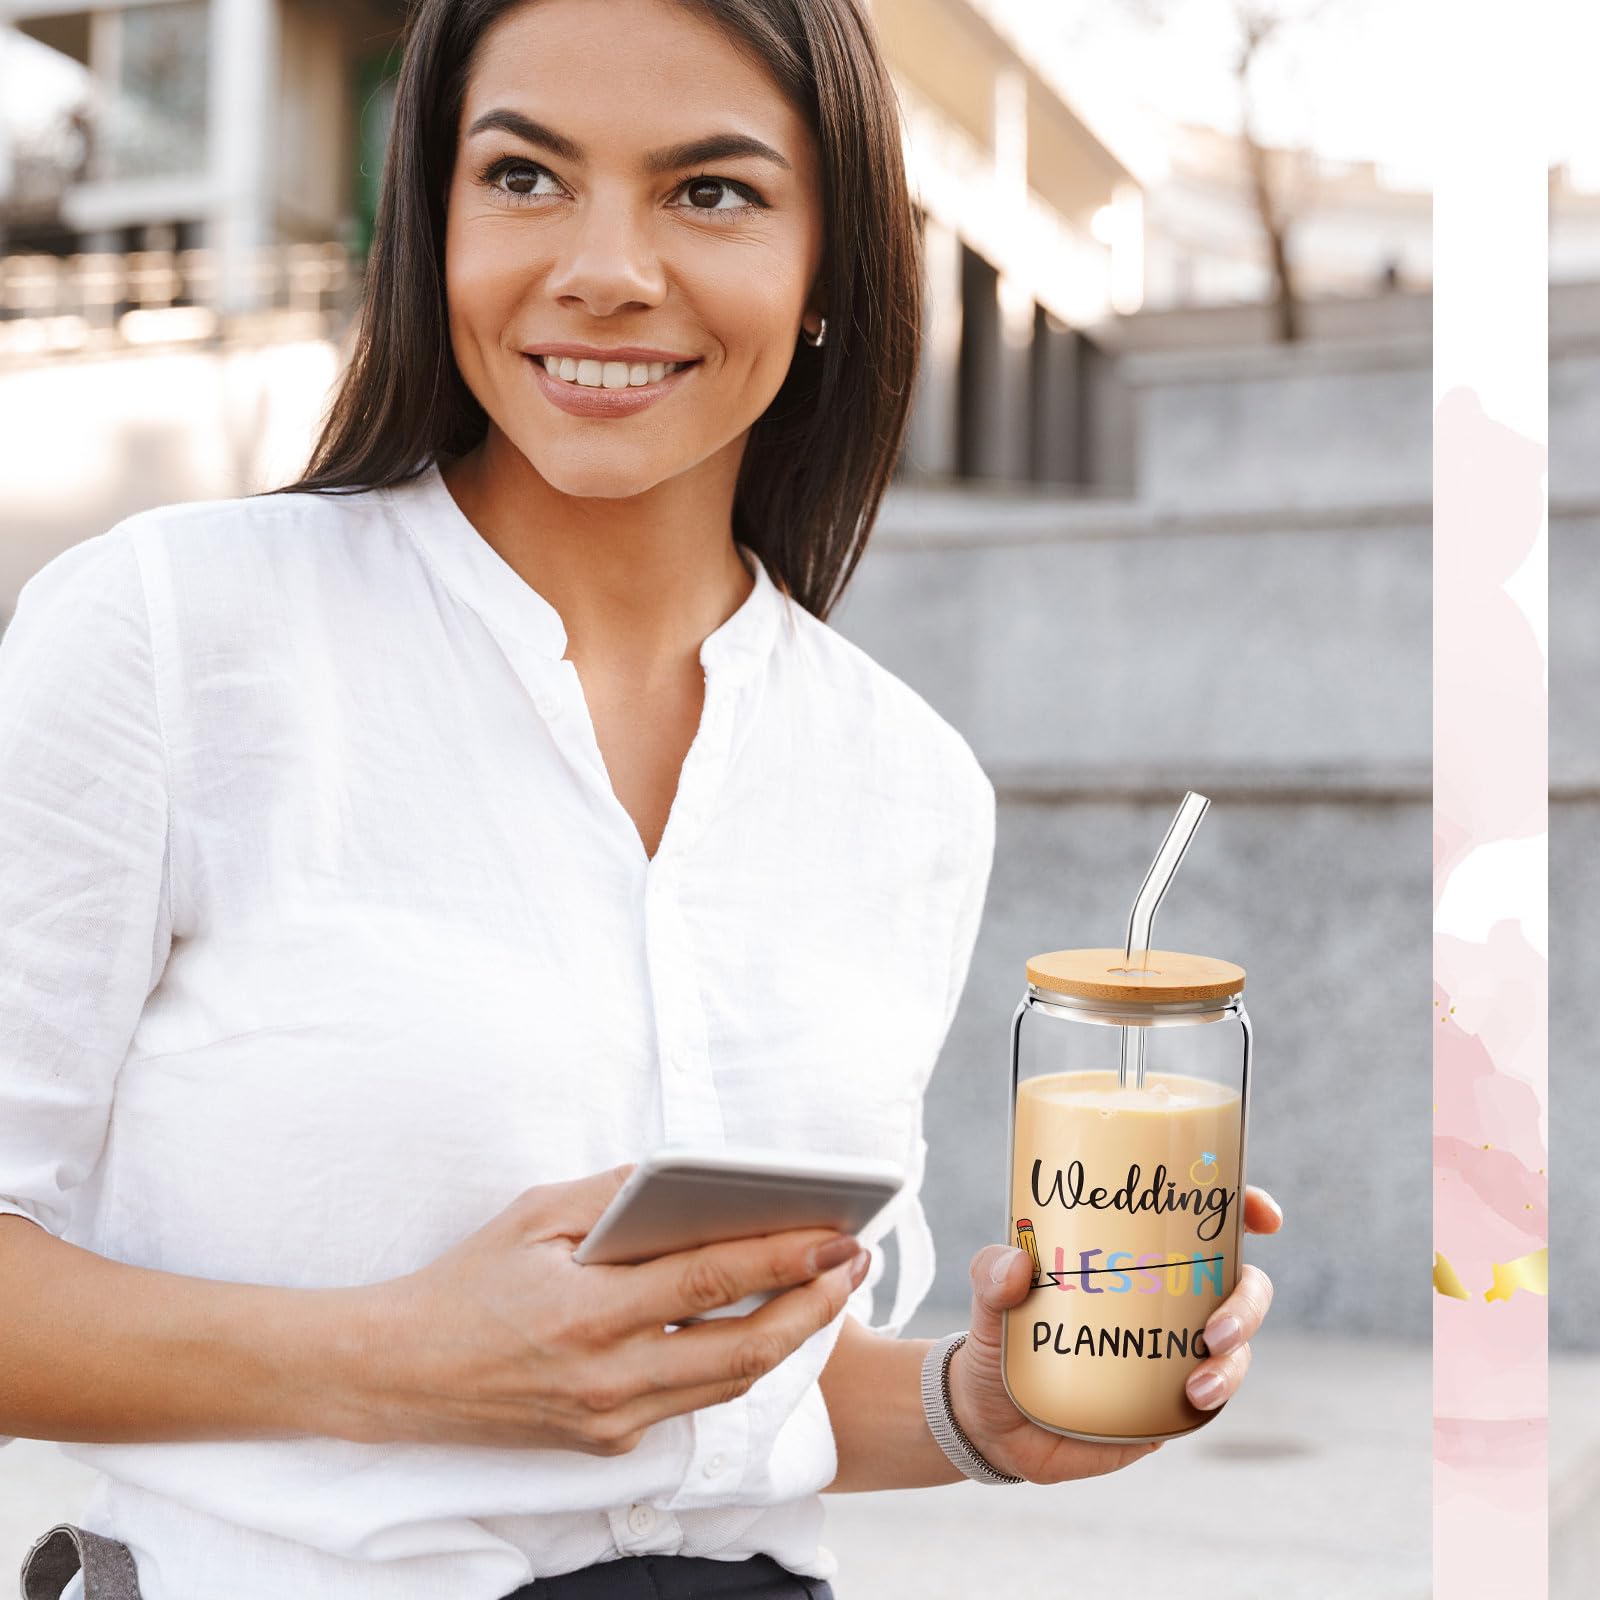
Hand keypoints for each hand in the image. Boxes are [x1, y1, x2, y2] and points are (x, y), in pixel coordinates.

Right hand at [350, 1165, 870, 1452]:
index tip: (838, 1230)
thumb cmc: (466, 1281)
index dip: (784, 1257)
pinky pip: (691, 1401)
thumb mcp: (534, 1215)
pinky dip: (736, 1363)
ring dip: (789, 1338)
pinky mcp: (608, 1444)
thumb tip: (689, 1177)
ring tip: (830, 1290)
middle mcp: (608, 1379)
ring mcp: (611, 1421)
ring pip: (728, 1385)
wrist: (398, 1375)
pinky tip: (765, 1325)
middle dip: (814, 1306)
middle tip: (858, 1262)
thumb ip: (615, 1196)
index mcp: (587, 1314)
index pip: (710, 1282)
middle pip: (742, 1350)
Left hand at [949, 1185, 1282, 1482]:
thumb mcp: (989, 1300)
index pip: (1205, 1222)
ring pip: (1236, 1349)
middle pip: (1242, 1287)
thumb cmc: (1001, 1339)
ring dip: (1234, 1363)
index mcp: (1138, 1258)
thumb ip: (991, 1274)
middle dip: (1248, 1303)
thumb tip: (1015, 1265)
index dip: (1244, 1209)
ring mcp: (1174, 1354)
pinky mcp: (1168, 1406)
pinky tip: (1191, 1403)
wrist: (989, 1420)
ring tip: (1198, 1385)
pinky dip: (1214, 1399)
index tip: (1262, 1215)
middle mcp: (1168, 1302)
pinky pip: (1211, 1399)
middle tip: (1213, 1329)